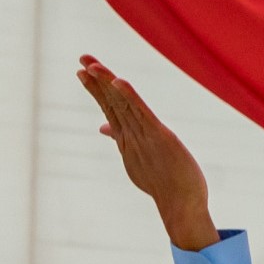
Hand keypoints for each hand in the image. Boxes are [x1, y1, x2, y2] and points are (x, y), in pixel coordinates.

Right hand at [77, 55, 217, 250]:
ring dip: (107, 83)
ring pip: (122, 105)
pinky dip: (129, 96)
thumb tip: (104, 129)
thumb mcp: (139, 160)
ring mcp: (142, 137)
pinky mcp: (159, 137)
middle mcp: (131, 136)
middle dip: (96, 80)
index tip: (83, 71)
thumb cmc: (165, 183)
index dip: (97, 89)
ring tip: (92, 65)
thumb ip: (122, 142)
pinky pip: (141, 113)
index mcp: (127, 140)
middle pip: (111, 103)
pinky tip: (118, 81)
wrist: (181, 205)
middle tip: (82, 58)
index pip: (109, 108)